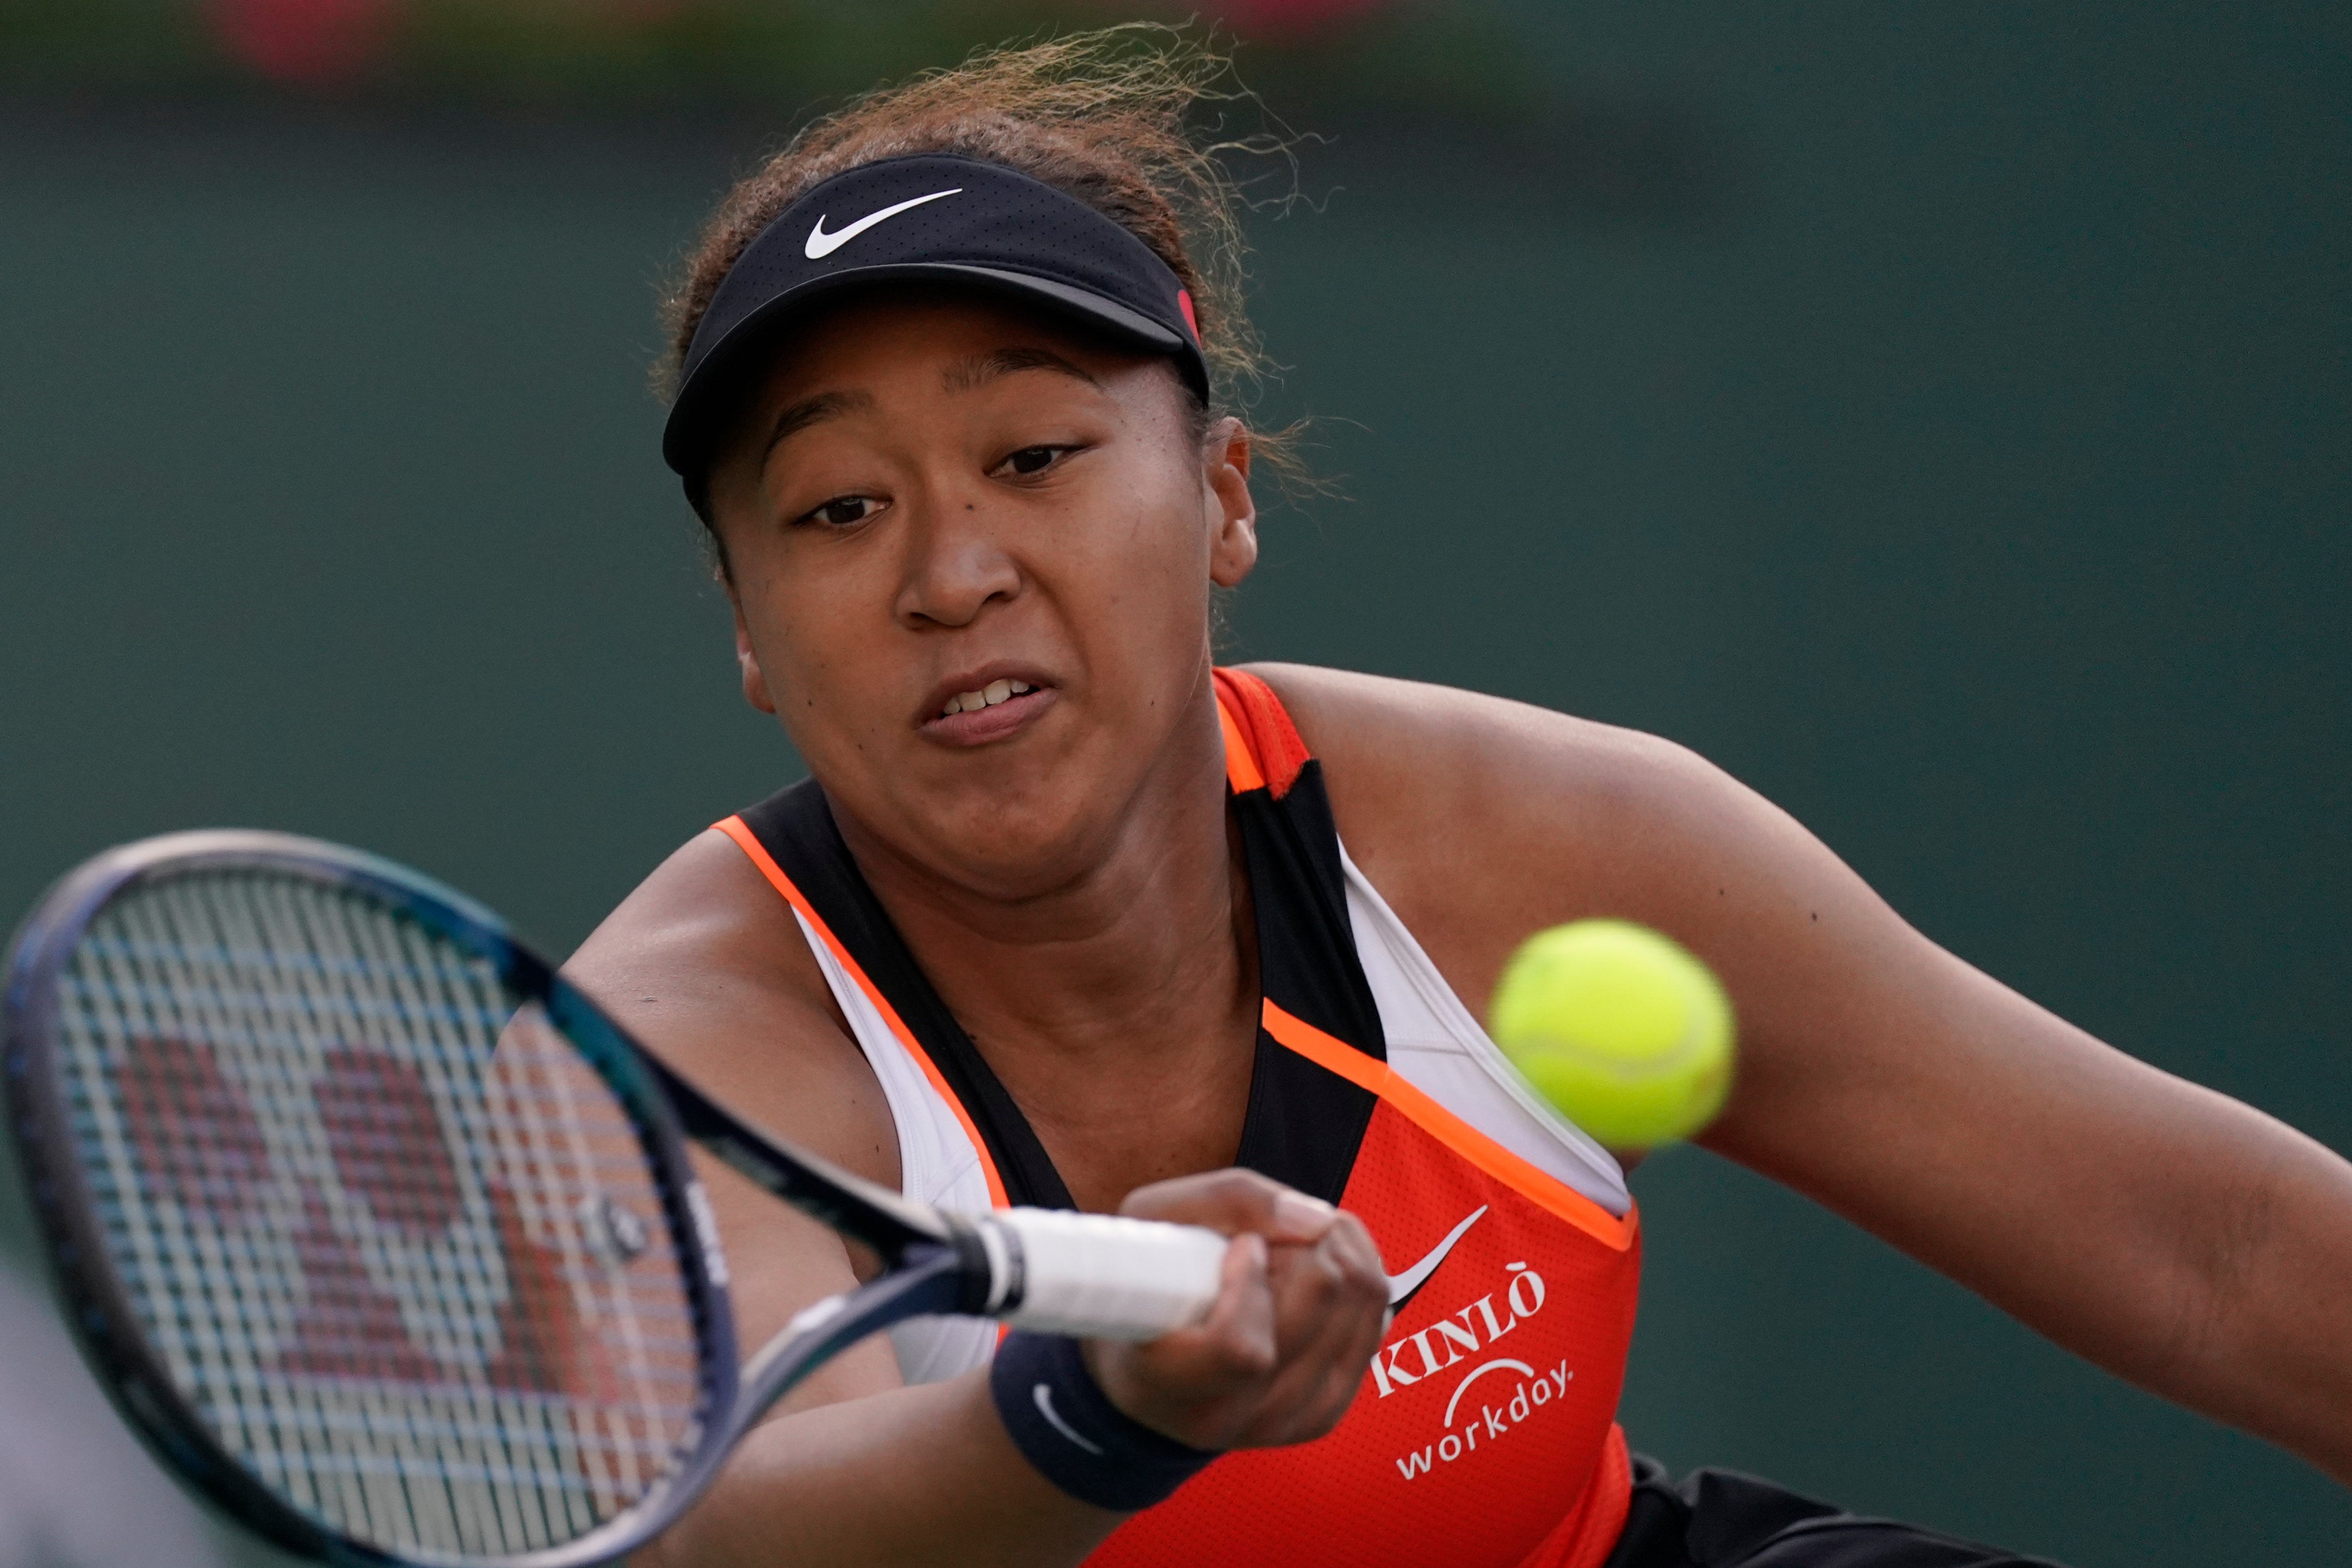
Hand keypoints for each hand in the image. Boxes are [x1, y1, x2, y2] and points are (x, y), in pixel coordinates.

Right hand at [1084, 1169, 1388, 1451]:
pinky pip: (1376, 1321)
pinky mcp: (1324, 1414)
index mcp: (1167, 1383)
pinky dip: (1357, 1274)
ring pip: (1362, 1302)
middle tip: (1265, 1241)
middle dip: (1301, 1241)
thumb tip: (1319, 1222)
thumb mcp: (1153, 1219)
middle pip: (1320, 1297)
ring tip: (1288, 1251)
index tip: (1238, 1247)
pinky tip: (1318, 1270)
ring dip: (1334, 1251)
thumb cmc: (1148, 1282)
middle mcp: (1230, 1418)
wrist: (1150, 1365)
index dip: (1250, 1278)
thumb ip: (1229, 1201)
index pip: (1243, 1350)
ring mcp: (1283, 1423)